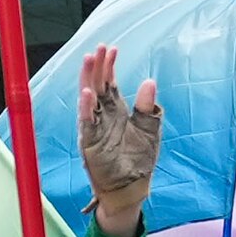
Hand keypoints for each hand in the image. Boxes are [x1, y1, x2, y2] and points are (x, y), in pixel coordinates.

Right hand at [73, 45, 162, 236]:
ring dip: (87, 80)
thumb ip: (148, 108)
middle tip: (99, 47)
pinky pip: (86, 124)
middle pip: (96, 85)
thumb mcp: (150, 130)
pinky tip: (87, 93)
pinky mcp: (90, 143)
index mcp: (117, 111)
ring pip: (87, 100)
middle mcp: (103, 116)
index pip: (110, 83)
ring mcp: (95, 129)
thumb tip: (149, 81)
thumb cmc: (139, 160)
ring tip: (88, 60)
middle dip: (97, 67)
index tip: (112, 49)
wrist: (132, 189)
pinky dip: (86, 109)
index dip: (109, 66)